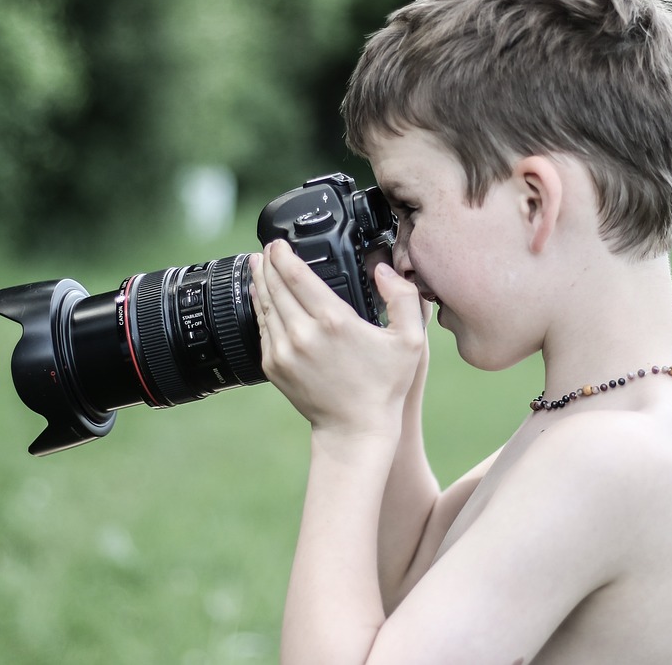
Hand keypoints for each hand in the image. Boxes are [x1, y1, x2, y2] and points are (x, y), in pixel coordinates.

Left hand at [249, 240, 425, 435]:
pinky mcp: (274, 366)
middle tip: (267, 247)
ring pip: (264, 305)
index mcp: (333, 321)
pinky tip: (263, 298)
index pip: (297, 275)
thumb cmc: (385, 386)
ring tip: (259, 265)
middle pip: (274, 286)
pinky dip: (260, 308)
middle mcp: (302, 333)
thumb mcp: (411, 340)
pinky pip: (262, 329)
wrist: (355, 429)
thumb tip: (384, 269)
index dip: (283, 254)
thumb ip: (403, 298)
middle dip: (268, 262)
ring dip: (260, 281)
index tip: (279, 242)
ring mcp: (283, 351)